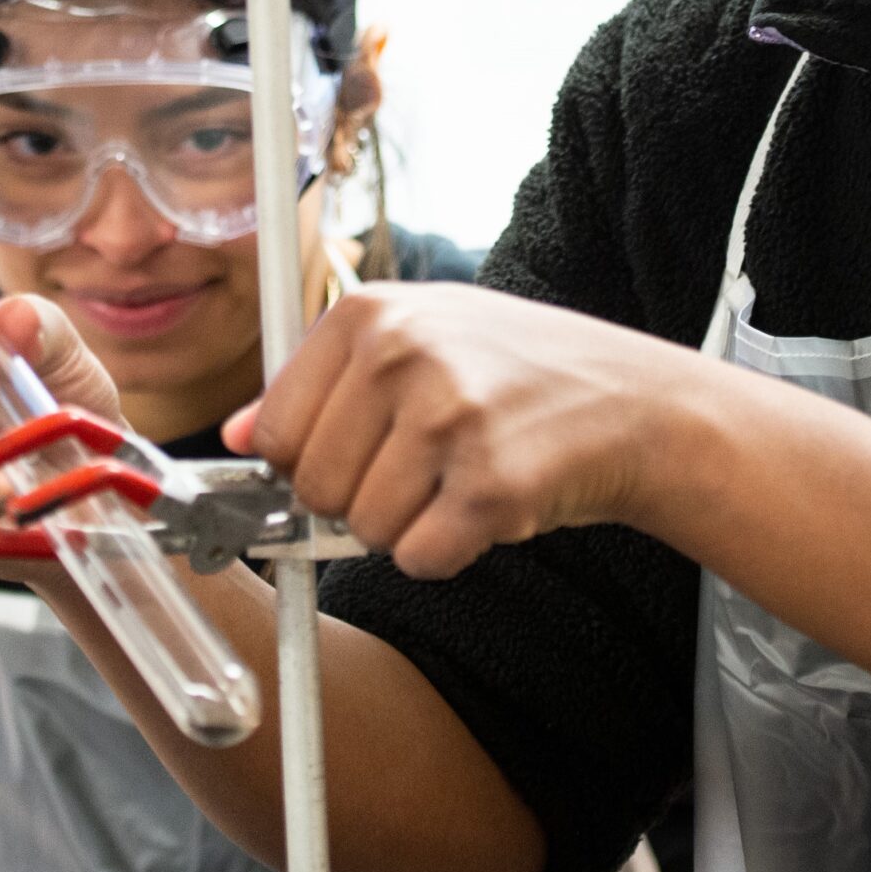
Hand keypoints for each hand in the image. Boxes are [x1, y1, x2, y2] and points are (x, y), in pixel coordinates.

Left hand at [228, 282, 692, 578]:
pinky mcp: (490, 483)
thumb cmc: (518, 371)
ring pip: (362, 530)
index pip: (271, 432)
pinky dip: (449, 551)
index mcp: (369, 313)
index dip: (309, 460)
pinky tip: (489, 505)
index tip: (357, 454)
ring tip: (463, 476)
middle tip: (424, 466)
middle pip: (311, 487)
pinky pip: (419, 558)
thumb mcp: (419, 338)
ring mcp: (448, 416)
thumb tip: (236, 435)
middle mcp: (401, 354)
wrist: (635, 402)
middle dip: (359, 497)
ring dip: (410, 526)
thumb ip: (323, 380)